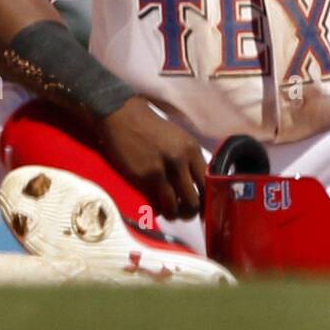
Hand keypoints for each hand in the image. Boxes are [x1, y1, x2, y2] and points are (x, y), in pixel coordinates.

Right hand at [92, 96, 208, 221]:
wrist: (121, 115)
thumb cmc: (148, 125)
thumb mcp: (176, 137)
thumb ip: (187, 158)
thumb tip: (195, 183)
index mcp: (191, 148)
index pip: (208, 182)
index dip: (207, 199)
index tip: (203, 207)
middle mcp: (180, 160)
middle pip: (194, 200)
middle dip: (190, 211)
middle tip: (185, 212)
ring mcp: (162, 170)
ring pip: (176, 206)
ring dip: (174, 214)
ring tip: (171, 213)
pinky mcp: (144, 177)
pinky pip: (157, 204)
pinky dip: (159, 209)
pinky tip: (157, 207)